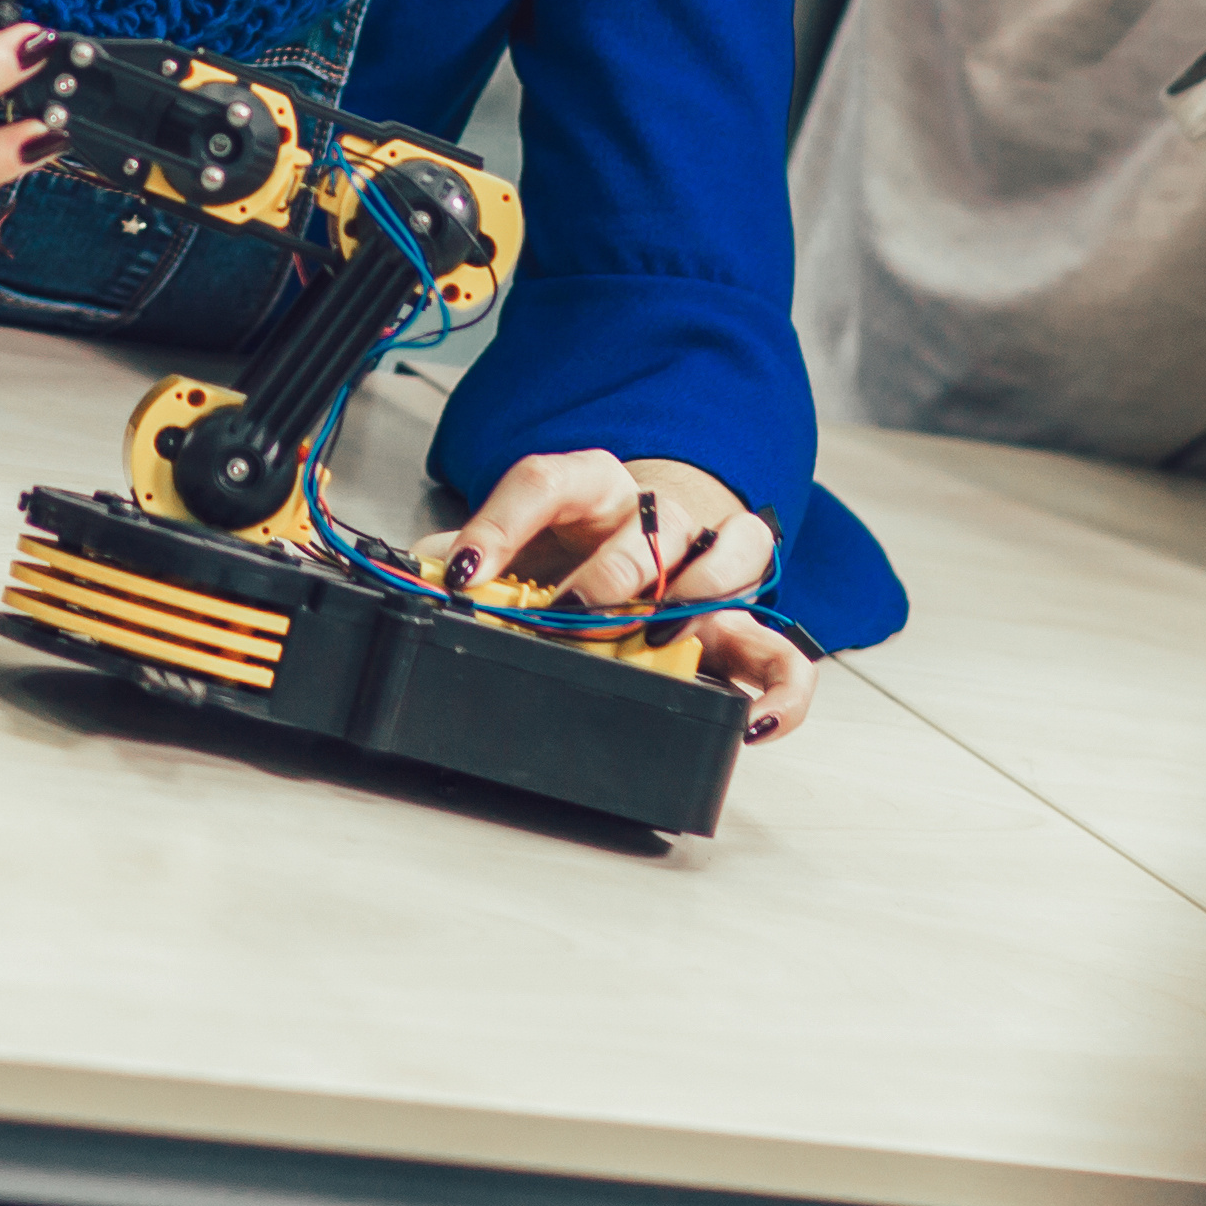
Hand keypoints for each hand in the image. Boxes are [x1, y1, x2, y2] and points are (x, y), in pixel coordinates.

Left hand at [440, 448, 817, 739]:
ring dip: (694, 598)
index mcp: (589, 486)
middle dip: (607, 576)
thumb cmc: (573, 542)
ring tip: (659, 639)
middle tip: (574, 616)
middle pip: (644, 528)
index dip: (500, 524)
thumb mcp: (518, 541)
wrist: (642, 533)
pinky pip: (782, 653)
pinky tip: (752, 723)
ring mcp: (706, 564)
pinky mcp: (743, 620)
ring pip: (730, 556)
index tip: (464, 571)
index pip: (546, 482)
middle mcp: (655, 515)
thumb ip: (472, 558)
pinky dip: (780, 690)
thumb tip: (424, 580)